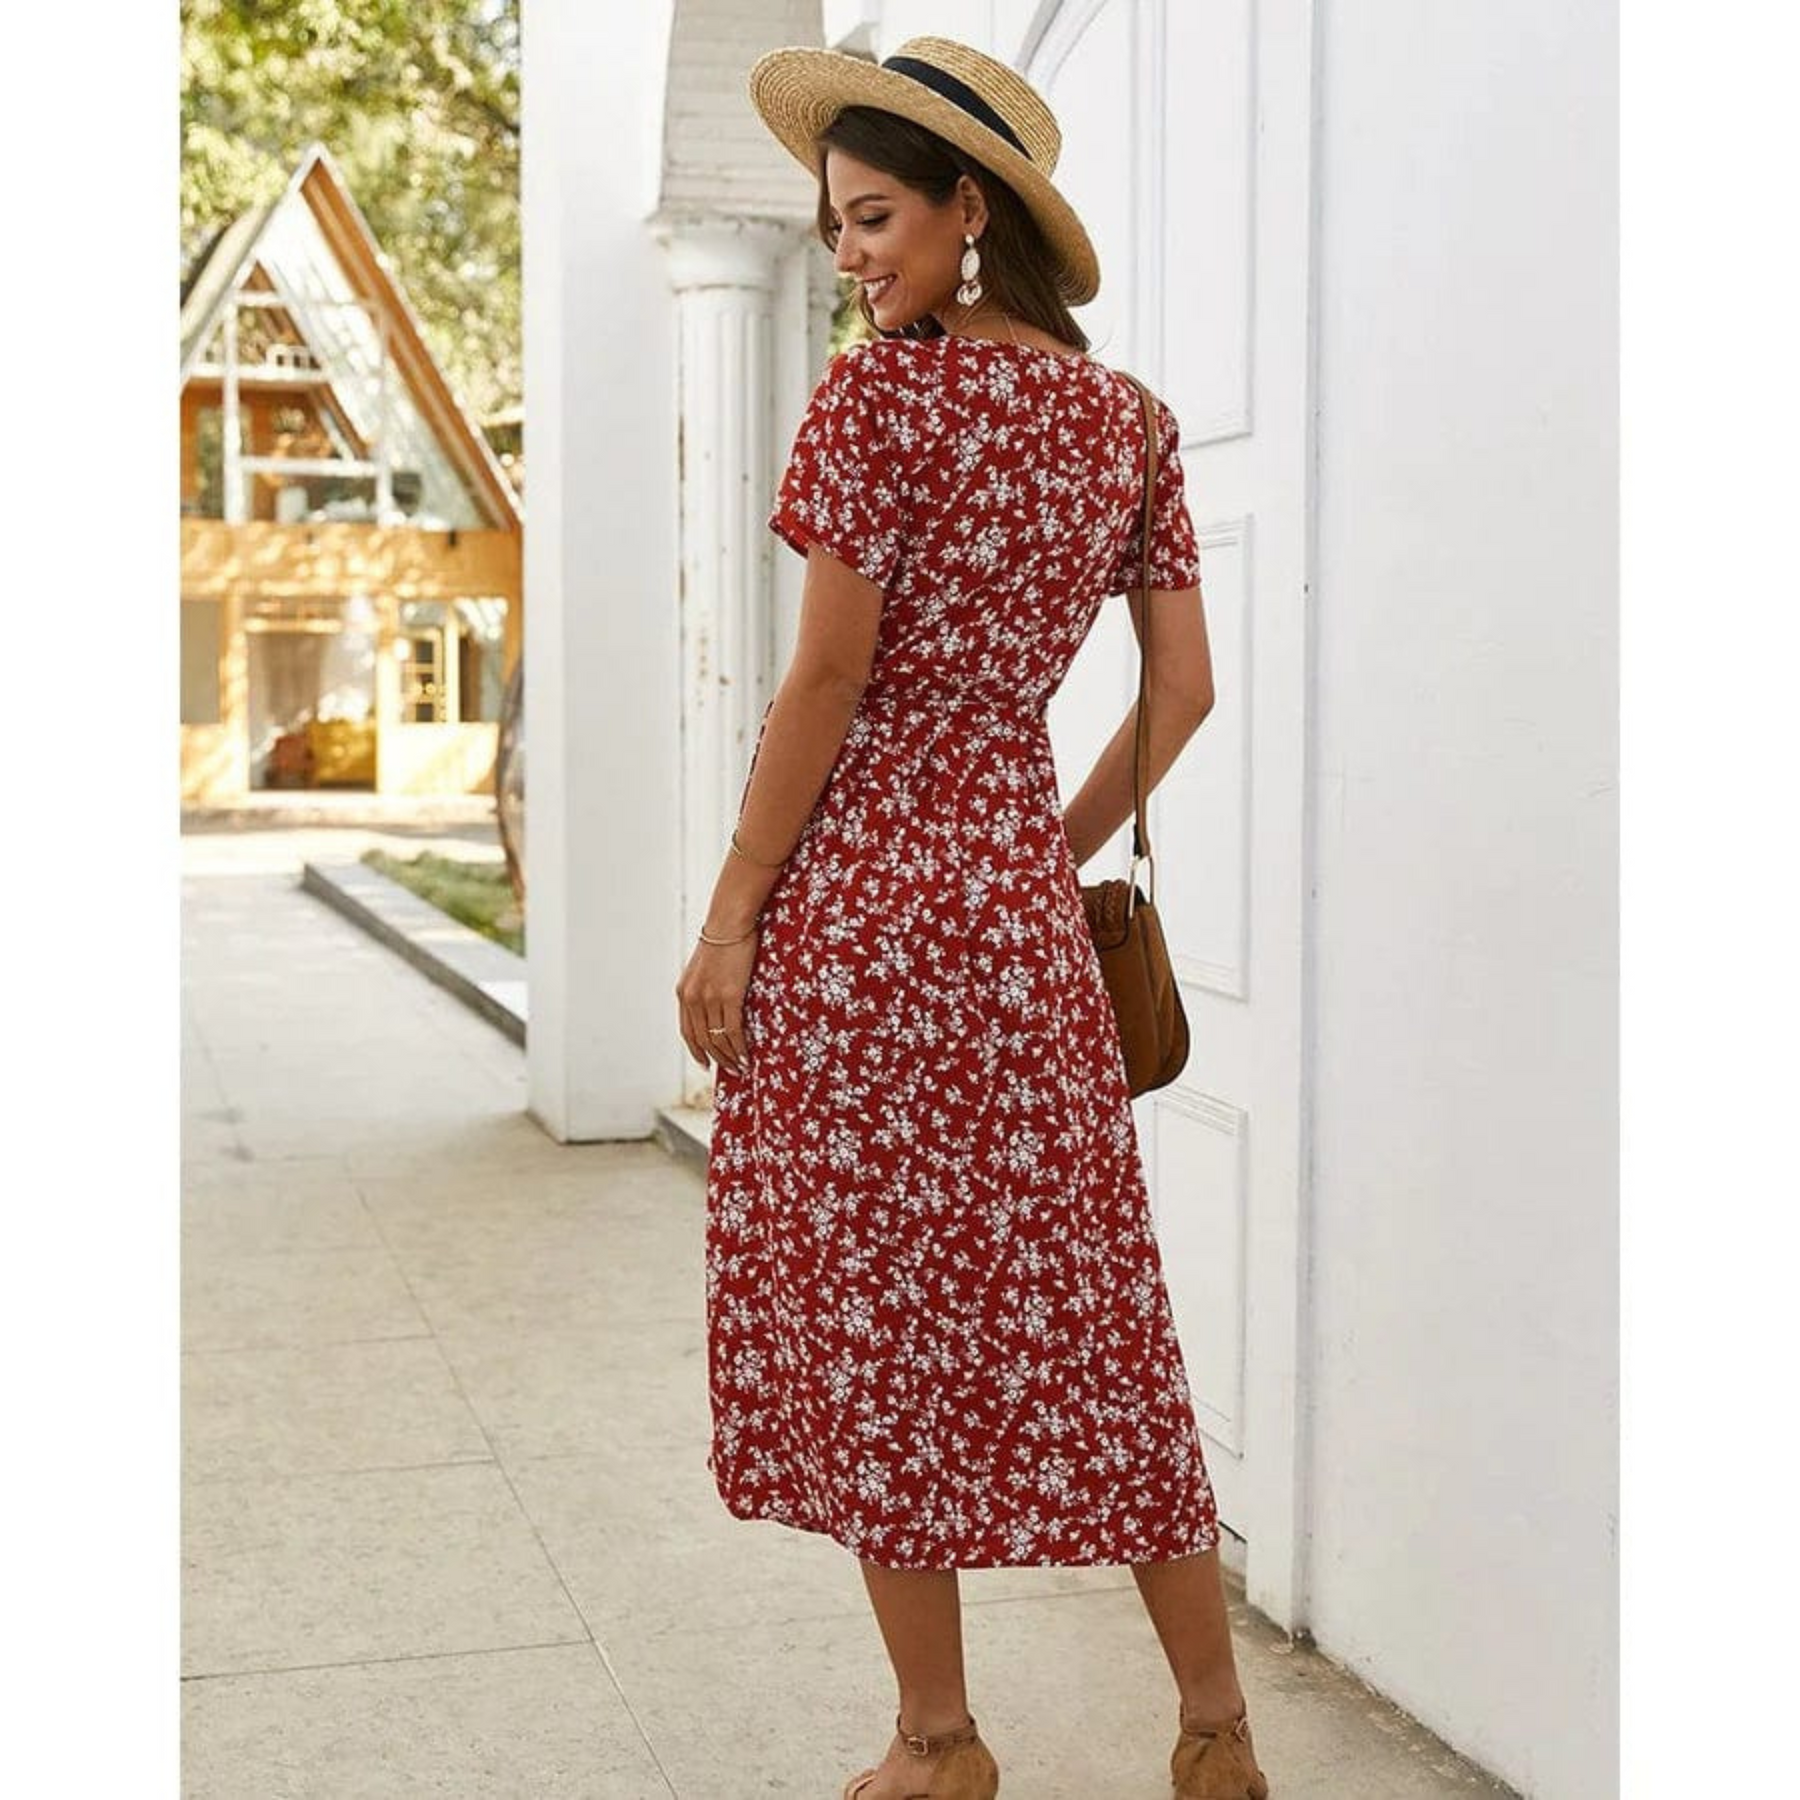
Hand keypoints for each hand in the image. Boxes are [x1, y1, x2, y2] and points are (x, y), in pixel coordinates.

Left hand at [675, 929, 759, 1073]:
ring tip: (741, 1066)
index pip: (687, 1032)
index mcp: (683, 993)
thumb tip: (715, 1005)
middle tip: (730, 1070)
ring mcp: (710, 998)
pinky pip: (734, 1030)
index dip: (697, 1051)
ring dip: (730, 1057)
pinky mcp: (729, 996)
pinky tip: (746, 1055)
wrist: (730, 923)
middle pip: (702, 1040)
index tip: (707, 1064)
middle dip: (717, 1059)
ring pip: (718, 1039)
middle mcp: (692, 998)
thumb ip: (703, 988)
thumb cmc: (722, 941)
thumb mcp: (703, 968)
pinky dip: (739, 1047)